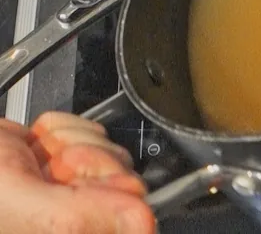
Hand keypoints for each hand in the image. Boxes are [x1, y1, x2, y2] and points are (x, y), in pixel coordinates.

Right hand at [0, 112, 154, 232]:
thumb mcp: (25, 207)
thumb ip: (79, 219)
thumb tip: (142, 220)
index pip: (136, 223)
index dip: (118, 200)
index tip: (83, 185)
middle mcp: (79, 223)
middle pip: (130, 187)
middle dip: (90, 164)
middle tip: (52, 168)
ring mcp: (74, 194)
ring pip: (114, 157)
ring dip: (72, 145)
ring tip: (37, 157)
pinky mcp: (66, 164)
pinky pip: (93, 135)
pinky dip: (62, 131)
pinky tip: (36, 146)